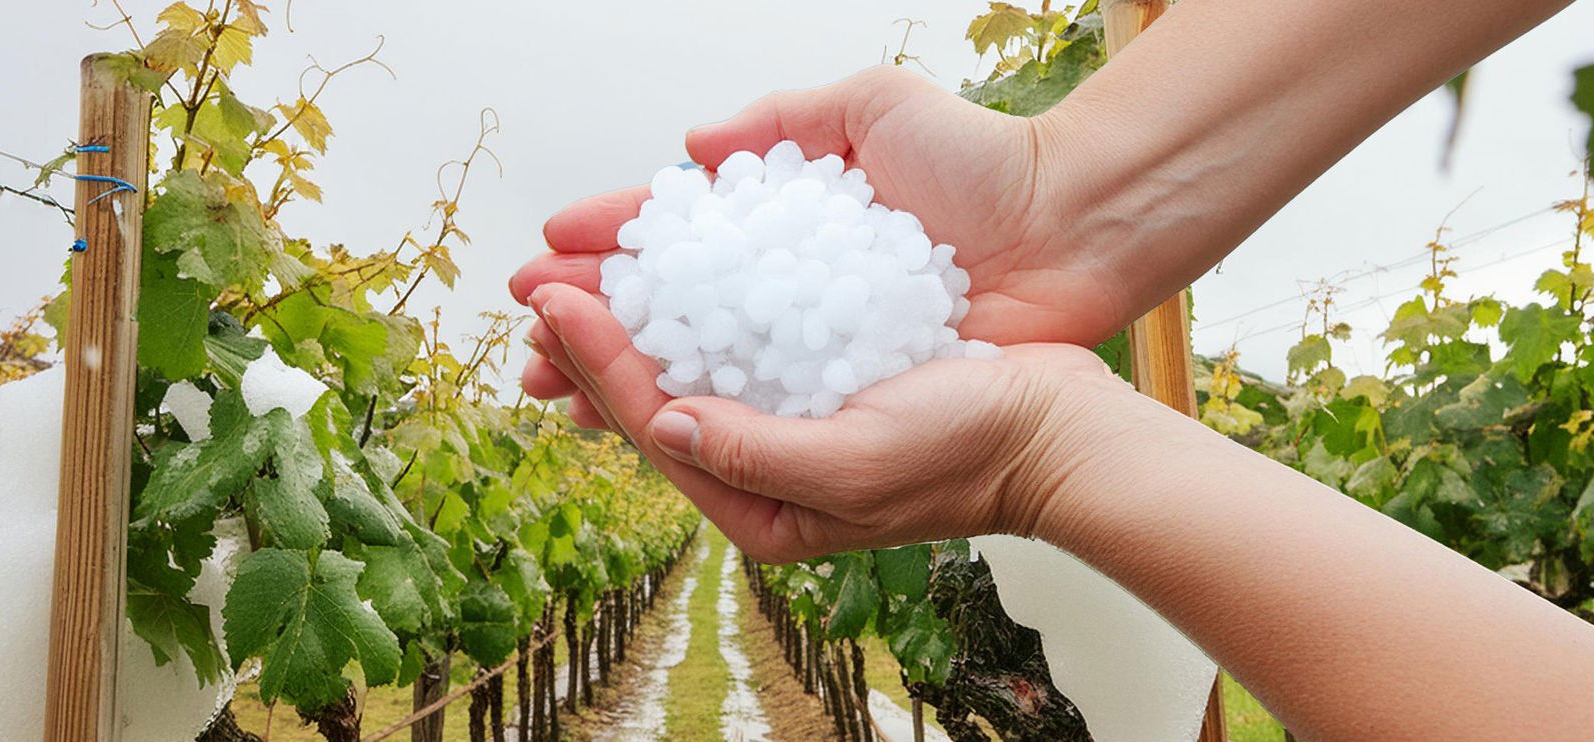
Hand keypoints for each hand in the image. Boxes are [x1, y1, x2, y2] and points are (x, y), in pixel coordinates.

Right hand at [510, 66, 1131, 408]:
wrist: (1071, 228)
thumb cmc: (978, 164)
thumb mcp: (874, 108)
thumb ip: (783, 119)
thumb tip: (690, 151)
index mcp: (782, 219)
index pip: (674, 234)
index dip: (607, 244)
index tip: (547, 257)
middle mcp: (787, 287)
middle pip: (668, 307)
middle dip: (591, 321)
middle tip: (529, 336)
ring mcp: (813, 343)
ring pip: (697, 363)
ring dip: (622, 373)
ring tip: (558, 381)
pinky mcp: (847, 391)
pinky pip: (756, 408)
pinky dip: (696, 414)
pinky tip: (643, 419)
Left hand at [522, 282, 1129, 561]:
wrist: (1057, 430)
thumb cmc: (969, 451)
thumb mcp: (856, 460)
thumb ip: (754, 448)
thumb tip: (662, 419)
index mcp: (763, 508)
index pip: (656, 423)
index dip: (598, 358)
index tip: (553, 299)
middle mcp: (764, 473)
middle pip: (655, 398)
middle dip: (594, 340)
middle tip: (536, 281)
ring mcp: (790, 428)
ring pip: (687, 368)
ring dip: (633, 319)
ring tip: (580, 272)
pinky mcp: (818, 384)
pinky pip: (736, 344)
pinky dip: (695, 306)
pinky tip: (669, 270)